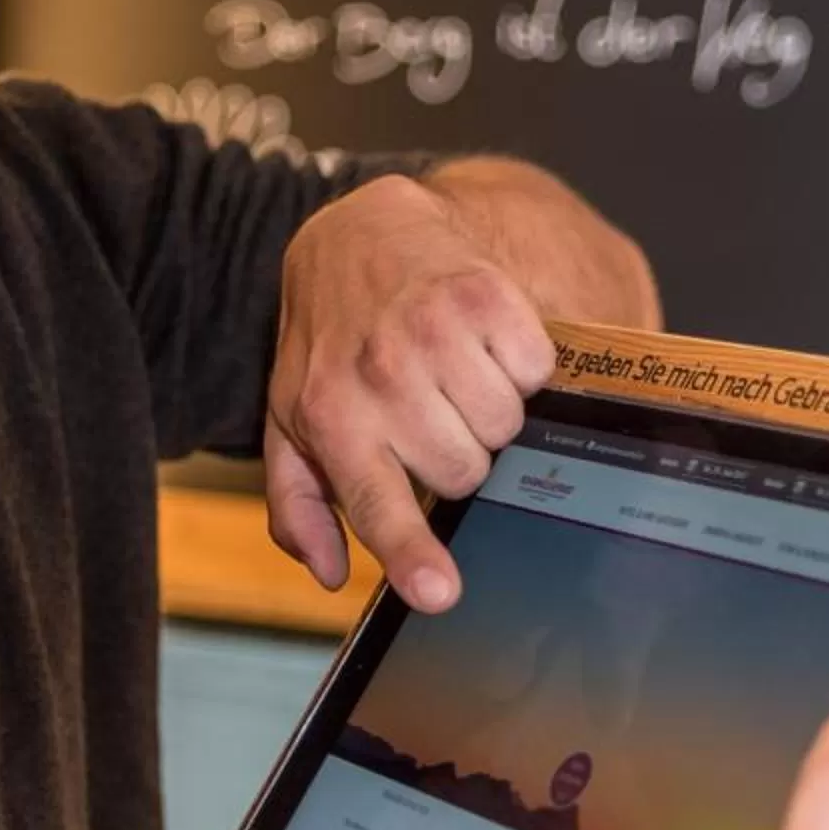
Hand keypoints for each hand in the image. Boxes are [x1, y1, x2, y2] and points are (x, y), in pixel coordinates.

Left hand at [266, 174, 554, 611]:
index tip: (440, 592)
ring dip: (490, 408)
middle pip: (467, 471)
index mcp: (331, 418)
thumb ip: (302, 505)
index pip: (378, 502)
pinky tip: (481, 341)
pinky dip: (519, 361)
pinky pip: (536, 369)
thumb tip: (328, 572)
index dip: (413, 554)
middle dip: (458, 453)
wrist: (360, 236)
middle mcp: (380, 374)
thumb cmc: (331, 343)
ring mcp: (434, 330)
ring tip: (454, 374)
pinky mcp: (484, 294)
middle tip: (433, 413)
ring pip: (506, 424)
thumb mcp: (292, 420)